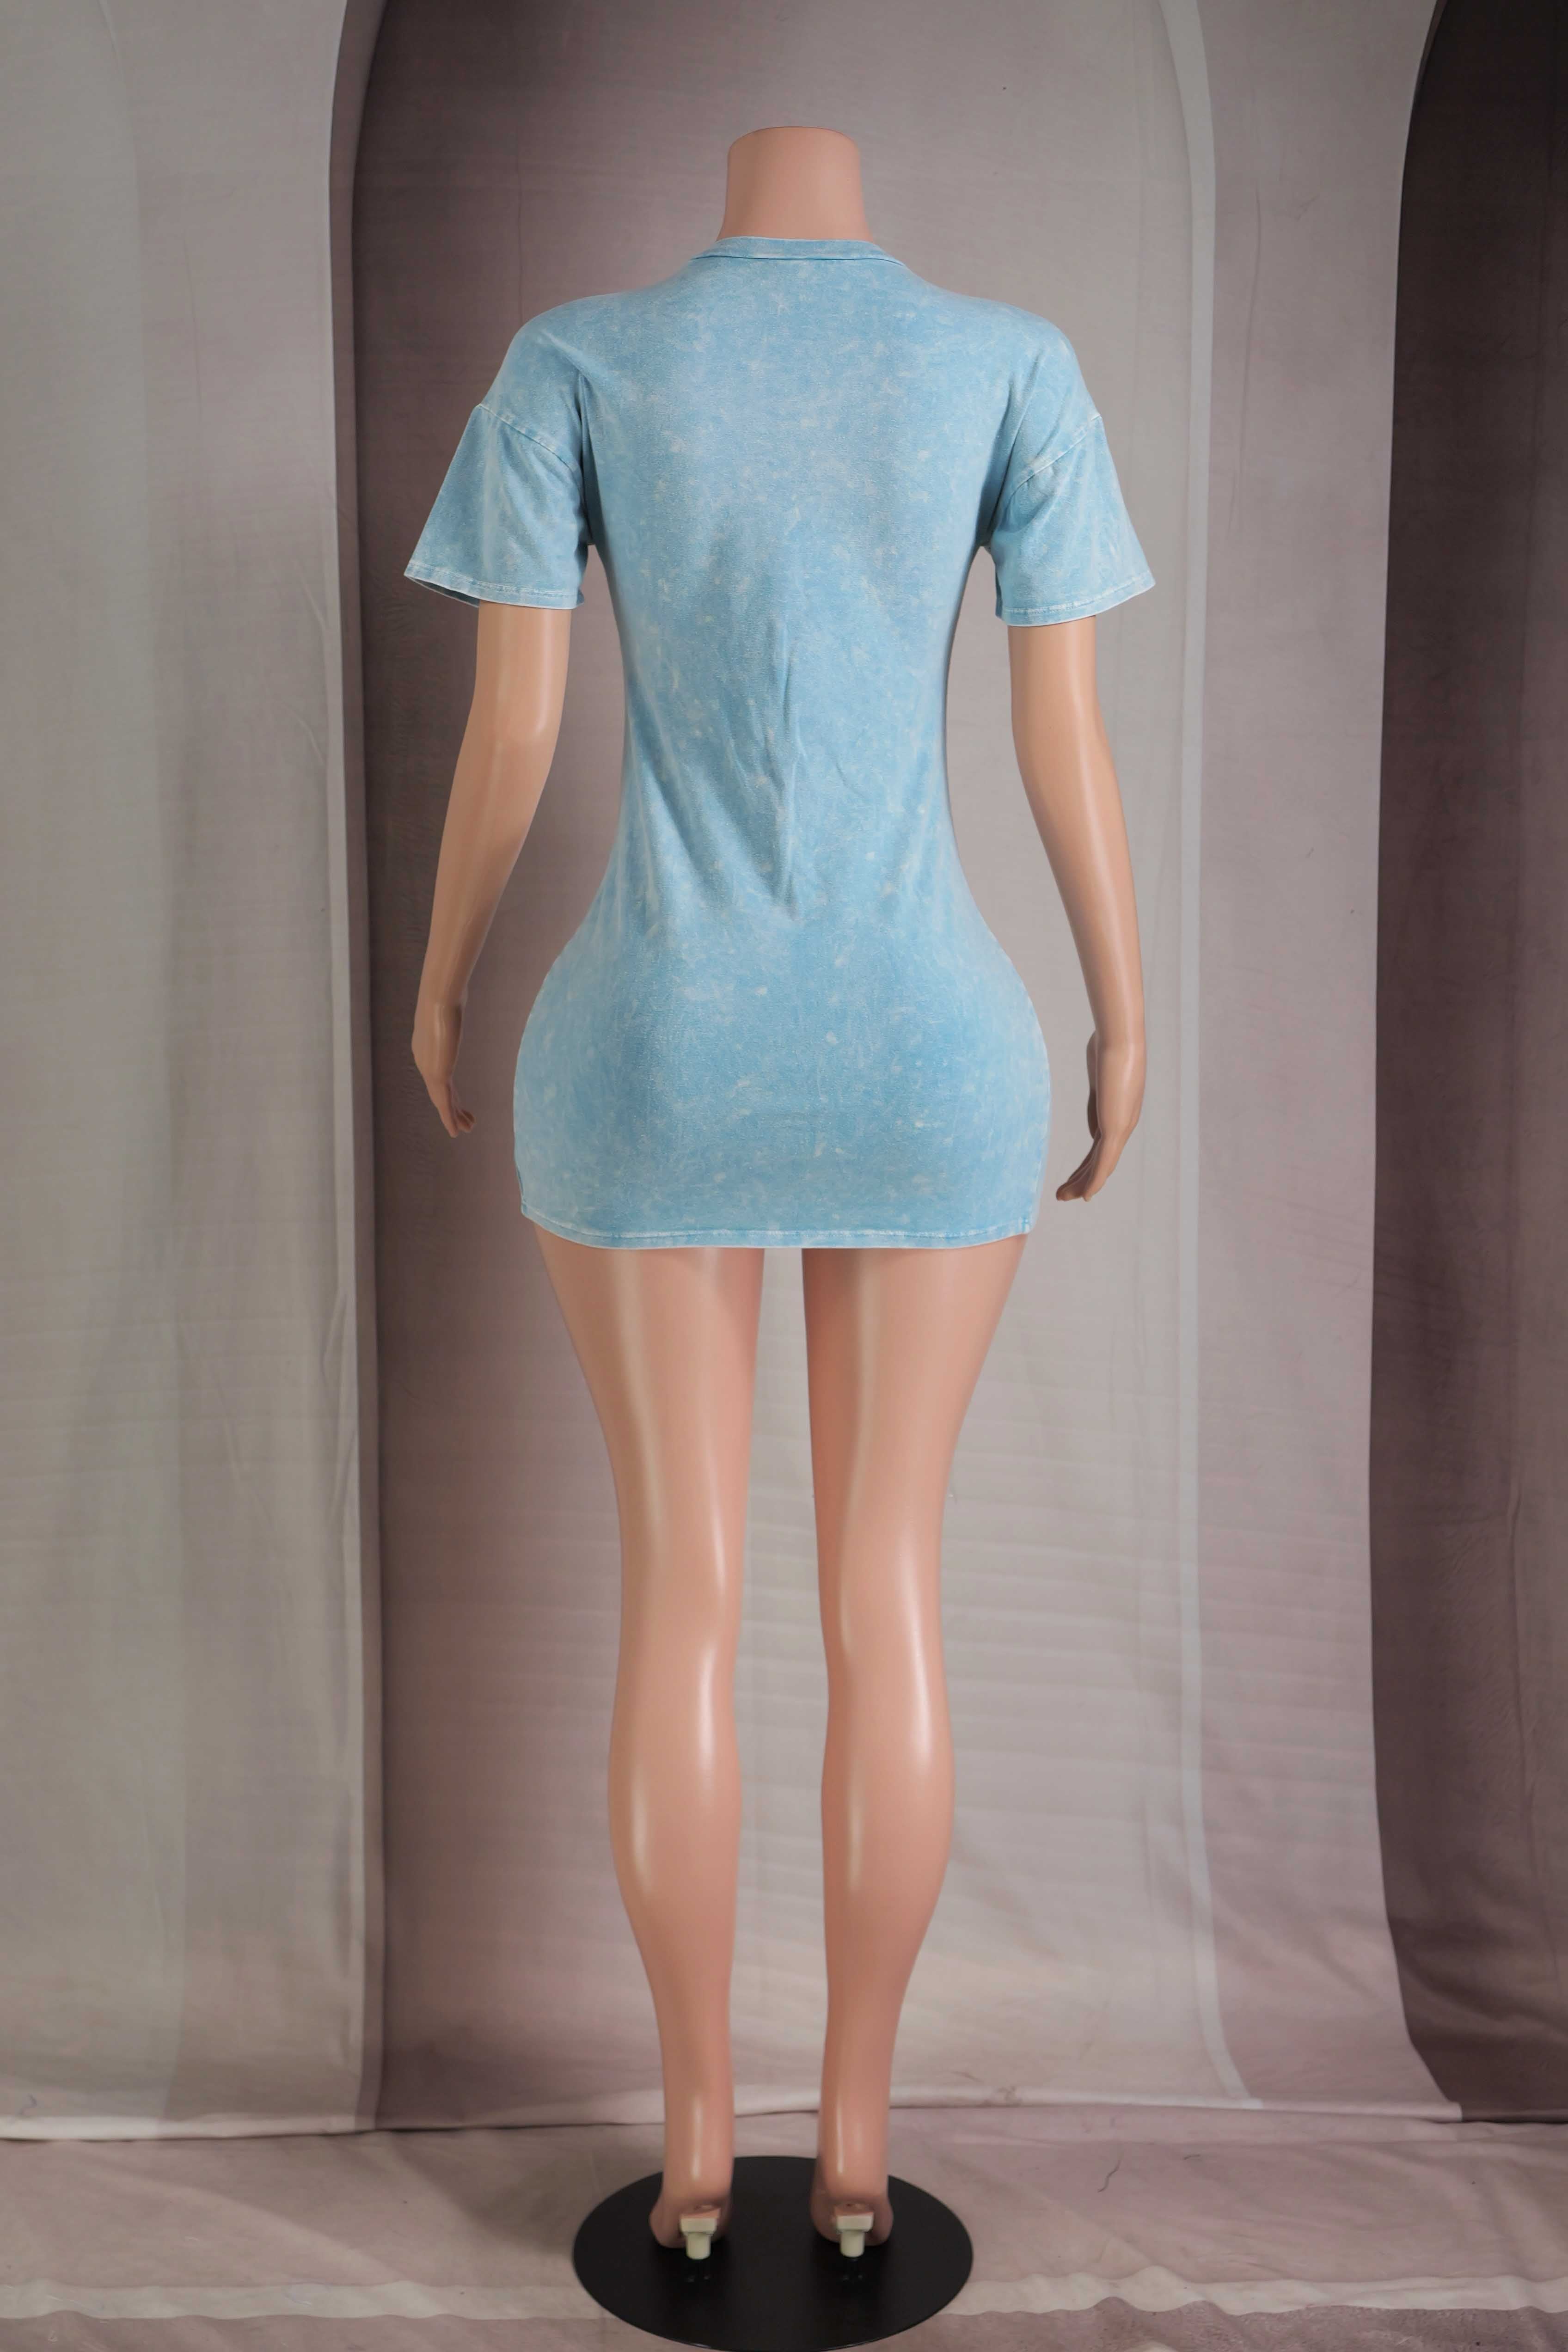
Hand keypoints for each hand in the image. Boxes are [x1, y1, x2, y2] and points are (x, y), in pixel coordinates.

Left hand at [412, 992, 474, 1138]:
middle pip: (439, 1090)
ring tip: (466, 1129)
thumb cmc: (446, 996)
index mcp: (425, 1048)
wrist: (440, 998)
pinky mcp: (437, 1074)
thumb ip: (451, 1008)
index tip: (459, 1102)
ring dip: (454, 1116)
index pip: (438, 1074)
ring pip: (442, 1100)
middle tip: (464, 1121)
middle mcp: (423, 1061)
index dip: (450, 1090)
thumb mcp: (449, 1005)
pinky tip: (455, 1131)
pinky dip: (449, 1118)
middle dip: (452, 1107)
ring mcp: (428, 1069)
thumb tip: (455, 993)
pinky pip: (444, 1103)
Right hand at [1056, 1029, 1143, 1201]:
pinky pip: (1105, 1162)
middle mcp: (1123, 1123)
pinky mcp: (1117, 1128)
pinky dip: (1095, 1181)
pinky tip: (1086, 1195)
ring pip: (1102, 1166)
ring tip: (1064, 1197)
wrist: (1120, 1039)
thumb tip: (1091, 1122)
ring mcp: (1121, 1127)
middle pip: (1100, 1161)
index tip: (1072, 1178)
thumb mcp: (1097, 1076)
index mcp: (1117, 1113)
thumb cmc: (1108, 1046)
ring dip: (1083, 1184)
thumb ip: (1095, 1098)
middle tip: (1063, 1194)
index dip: (1086, 1166)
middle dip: (1081, 1179)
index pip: (1100, 1147)